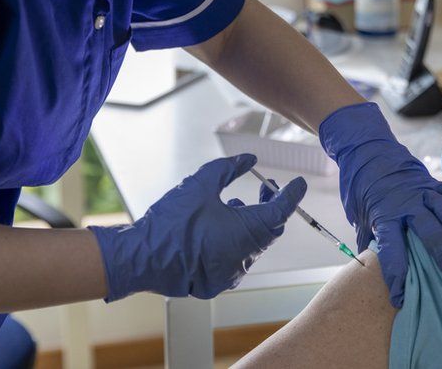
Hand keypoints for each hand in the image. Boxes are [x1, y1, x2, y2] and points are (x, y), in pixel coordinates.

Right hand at [90, 154, 306, 300]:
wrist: (142, 259)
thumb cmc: (171, 222)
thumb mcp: (200, 184)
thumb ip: (229, 169)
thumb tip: (249, 159)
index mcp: (248, 231)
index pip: (282, 210)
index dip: (292, 194)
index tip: (298, 183)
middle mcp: (246, 255)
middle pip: (271, 228)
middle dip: (271, 206)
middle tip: (265, 188)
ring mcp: (233, 272)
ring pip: (254, 245)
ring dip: (252, 224)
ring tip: (236, 205)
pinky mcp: (219, 282)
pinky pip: (237, 258)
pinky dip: (236, 242)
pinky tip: (220, 228)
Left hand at [319, 103, 441, 307]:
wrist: (364, 150)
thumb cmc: (360, 187)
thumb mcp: (356, 216)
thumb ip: (366, 239)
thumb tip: (367, 266)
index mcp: (383, 216)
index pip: (391, 249)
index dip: (396, 274)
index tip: (400, 297)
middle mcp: (405, 204)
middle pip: (427, 232)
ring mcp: (420, 191)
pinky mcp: (430, 181)